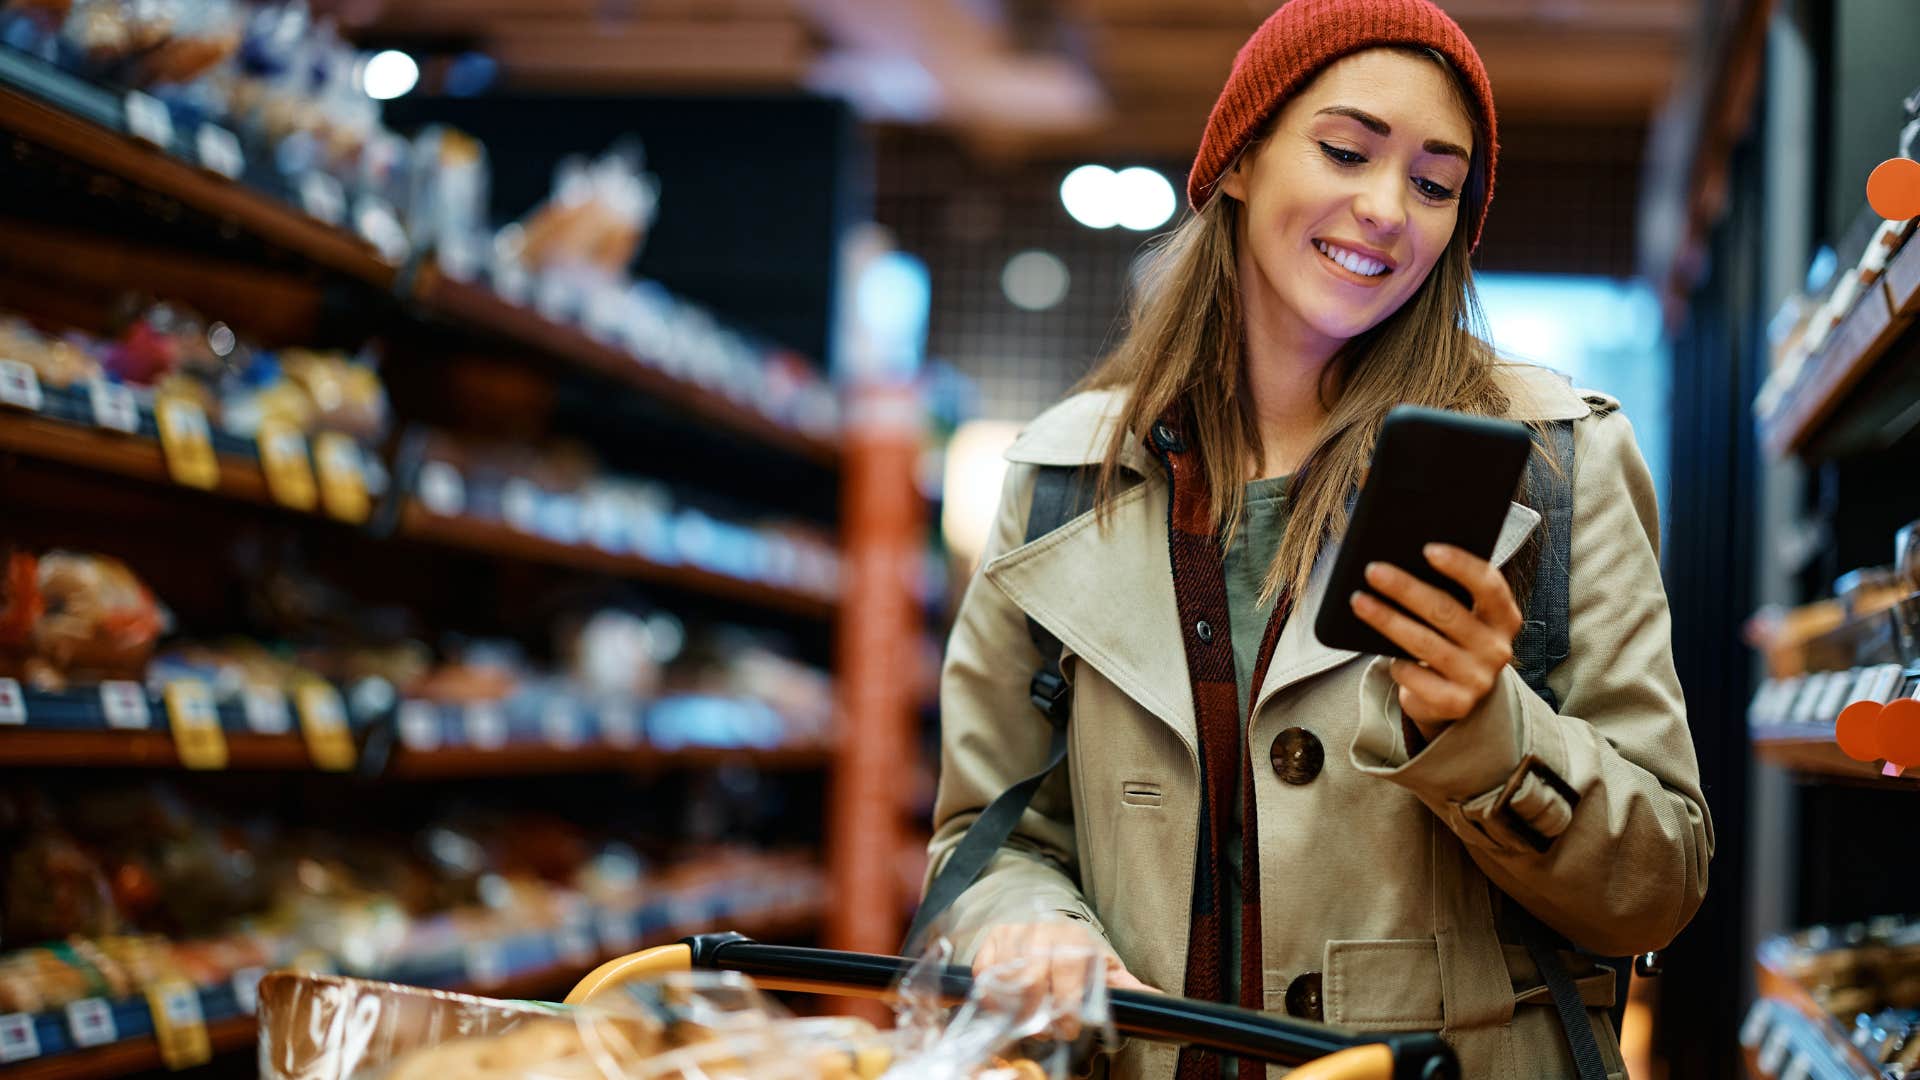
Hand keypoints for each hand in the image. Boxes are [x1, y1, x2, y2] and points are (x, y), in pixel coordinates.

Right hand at [973, 921, 1157, 1037]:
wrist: (1049, 930)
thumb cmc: (1079, 959)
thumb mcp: (1105, 970)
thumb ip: (1129, 988)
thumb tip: (1162, 1002)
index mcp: (1076, 940)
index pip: (1067, 973)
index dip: (1065, 1008)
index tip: (1068, 1029)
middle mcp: (1044, 932)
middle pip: (1033, 979)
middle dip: (1039, 1015)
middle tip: (1046, 1031)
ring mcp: (1016, 933)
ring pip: (1007, 979)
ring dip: (1015, 1010)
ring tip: (1028, 1021)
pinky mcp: (993, 939)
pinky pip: (985, 973)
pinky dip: (992, 996)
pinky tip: (1005, 1006)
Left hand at [1348, 543, 1522, 738]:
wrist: (1453, 695)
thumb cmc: (1448, 639)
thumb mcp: (1457, 615)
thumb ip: (1444, 589)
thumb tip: (1400, 559)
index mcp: (1504, 618)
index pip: (1489, 585)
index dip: (1460, 565)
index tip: (1427, 548)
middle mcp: (1497, 648)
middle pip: (1447, 612)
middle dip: (1406, 588)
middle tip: (1373, 570)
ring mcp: (1479, 678)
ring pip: (1425, 643)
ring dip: (1388, 620)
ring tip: (1359, 601)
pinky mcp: (1457, 703)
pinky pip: (1416, 677)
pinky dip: (1398, 664)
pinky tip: (1382, 654)